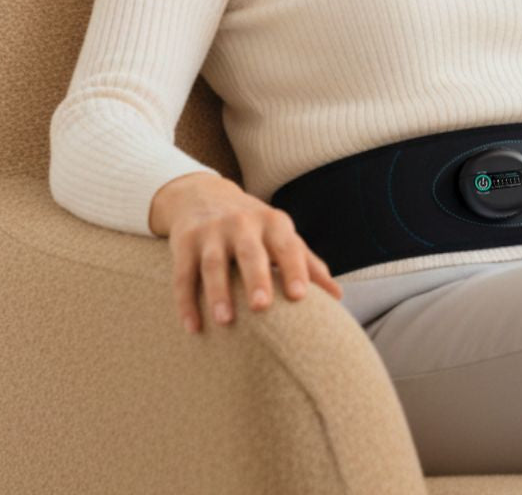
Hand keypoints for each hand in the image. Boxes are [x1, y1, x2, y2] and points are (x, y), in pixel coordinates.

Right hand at [163, 175, 343, 333]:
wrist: (202, 194)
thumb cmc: (254, 226)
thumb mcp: (281, 235)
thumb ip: (307, 264)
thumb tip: (338, 296)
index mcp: (273, 222)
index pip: (287, 246)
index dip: (294, 269)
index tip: (300, 295)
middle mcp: (243, 223)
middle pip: (250, 252)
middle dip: (256, 277)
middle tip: (261, 306)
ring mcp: (211, 232)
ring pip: (213, 264)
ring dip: (218, 292)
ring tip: (224, 321)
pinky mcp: (184, 241)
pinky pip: (183, 274)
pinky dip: (186, 301)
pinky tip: (192, 327)